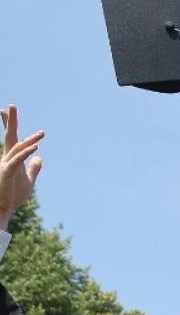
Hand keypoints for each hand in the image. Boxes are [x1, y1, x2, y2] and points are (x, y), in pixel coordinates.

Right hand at [0, 105, 43, 228]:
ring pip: (16, 147)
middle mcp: (7, 158)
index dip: (20, 131)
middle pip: (10, 137)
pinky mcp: (6, 172)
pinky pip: (17, 160)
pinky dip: (26, 153)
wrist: (2, 208)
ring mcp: (5, 164)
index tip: (30, 125)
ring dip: (29, 139)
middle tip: (12, 105)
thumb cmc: (13, 195)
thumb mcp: (28, 180)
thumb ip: (34, 168)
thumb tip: (40, 157)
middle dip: (11, 121)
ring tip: (41, 133)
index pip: (15, 140)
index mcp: (12, 159)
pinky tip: (36, 147)